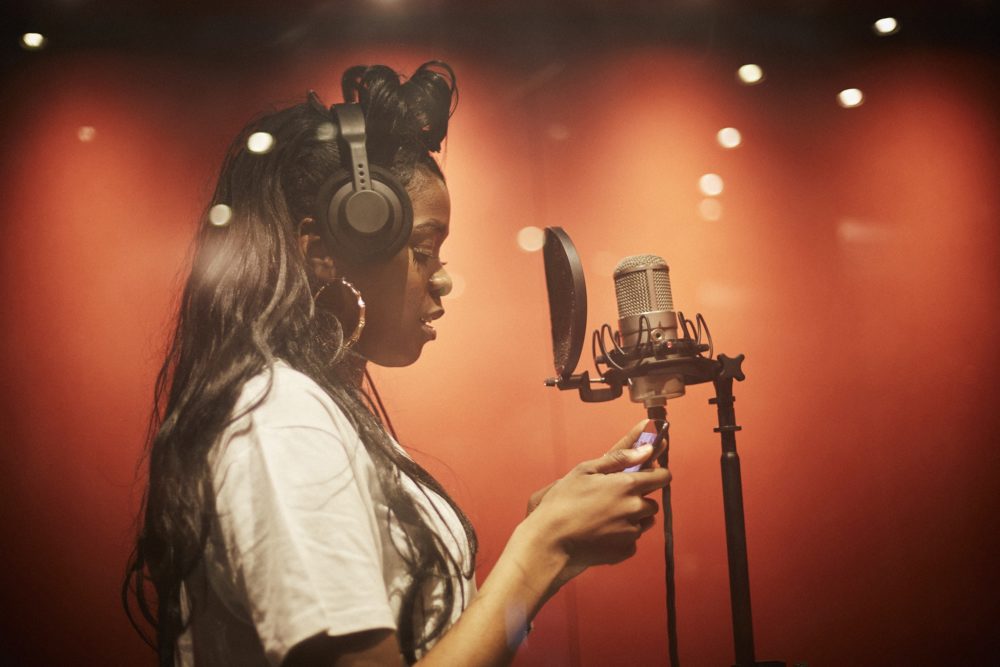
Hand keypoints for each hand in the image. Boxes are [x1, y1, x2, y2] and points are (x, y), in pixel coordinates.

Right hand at [524, 420, 671, 587]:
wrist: (551, 541)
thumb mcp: (585, 470)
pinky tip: (602, 532)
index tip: (648, 475)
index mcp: (628, 485)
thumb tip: (648, 450)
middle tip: (614, 499)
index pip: (662, 477)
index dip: (656, 474)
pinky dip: (623, 536)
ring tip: (606, 517)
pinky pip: (632, 540)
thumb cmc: (564, 501)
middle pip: (652, 502)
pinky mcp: (626, 550)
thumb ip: (620, 458)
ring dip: (633, 518)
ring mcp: (632, 532)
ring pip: (644, 521)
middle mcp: (635, 509)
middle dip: (639, 499)